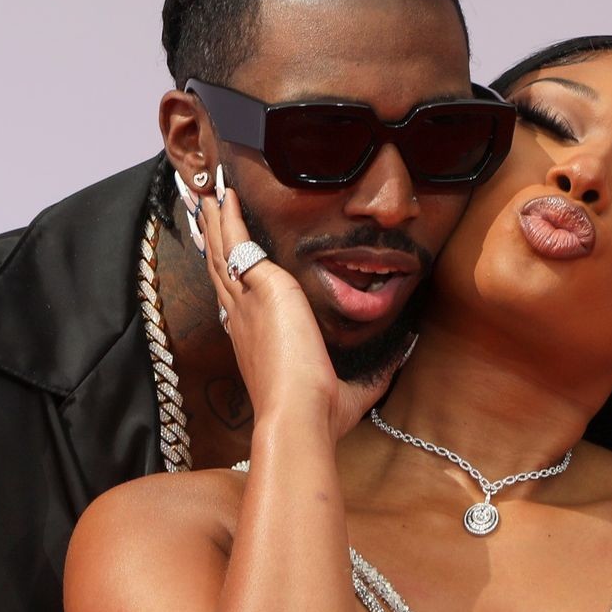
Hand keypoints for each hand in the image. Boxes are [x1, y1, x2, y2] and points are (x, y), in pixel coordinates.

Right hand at [200, 170, 402, 437]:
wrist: (300, 414)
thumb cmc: (320, 414)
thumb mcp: (354, 385)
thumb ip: (378, 366)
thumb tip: (405, 352)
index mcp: (258, 342)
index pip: (239, 302)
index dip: (231, 279)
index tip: (227, 262)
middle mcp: (244, 320)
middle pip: (222, 270)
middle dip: (214, 241)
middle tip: (206, 213)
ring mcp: (247, 301)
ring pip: (222, 252)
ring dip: (215, 223)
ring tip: (209, 198)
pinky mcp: (262, 285)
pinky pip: (236, 242)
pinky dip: (228, 218)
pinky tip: (225, 197)